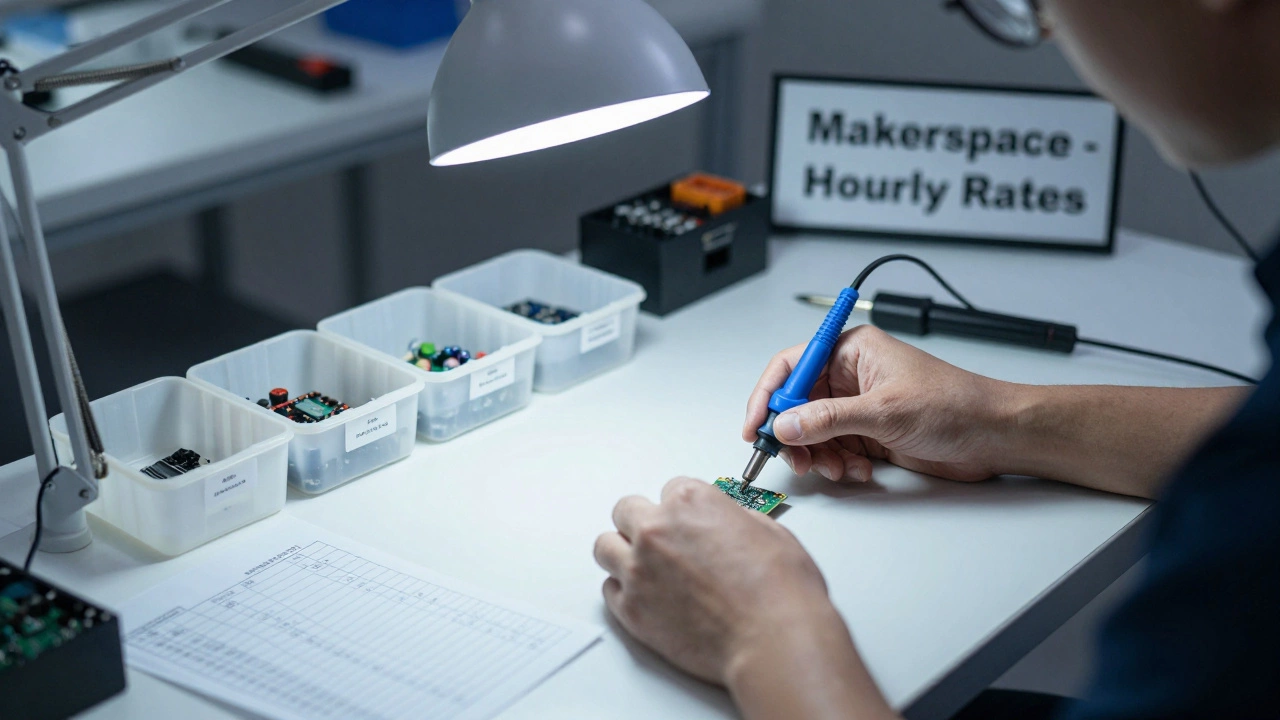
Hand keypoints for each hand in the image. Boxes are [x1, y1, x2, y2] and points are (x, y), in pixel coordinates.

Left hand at [594, 477, 839, 685]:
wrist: (774, 640)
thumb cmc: (780, 591)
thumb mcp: (769, 532)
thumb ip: (735, 519)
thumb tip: (727, 523)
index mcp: (690, 502)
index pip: (670, 489)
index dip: (683, 509)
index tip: (689, 522)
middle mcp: (657, 530)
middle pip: (626, 512)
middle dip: (643, 522)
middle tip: (662, 541)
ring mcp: (639, 570)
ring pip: (605, 547)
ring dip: (623, 553)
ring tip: (645, 567)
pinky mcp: (632, 610)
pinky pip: (609, 589)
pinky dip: (623, 590)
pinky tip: (646, 596)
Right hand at [744, 325, 1014, 483]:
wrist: (994, 436)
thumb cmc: (955, 405)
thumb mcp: (885, 411)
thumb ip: (829, 419)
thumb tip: (786, 424)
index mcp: (852, 351)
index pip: (791, 366)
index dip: (768, 395)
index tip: (757, 425)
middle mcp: (851, 376)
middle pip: (797, 404)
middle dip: (795, 435)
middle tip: (797, 459)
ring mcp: (859, 406)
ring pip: (814, 432)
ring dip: (820, 455)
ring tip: (838, 468)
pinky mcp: (869, 434)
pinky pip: (835, 450)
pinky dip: (839, 464)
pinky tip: (860, 469)